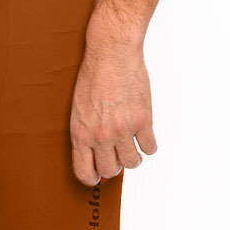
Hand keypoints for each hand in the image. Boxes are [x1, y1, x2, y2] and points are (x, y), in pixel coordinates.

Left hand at [69, 18, 157, 185]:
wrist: (111, 52)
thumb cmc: (93, 76)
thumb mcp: (79, 106)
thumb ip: (86, 132)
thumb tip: (94, 154)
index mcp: (81, 132)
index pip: (84, 172)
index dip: (92, 177)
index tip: (98, 174)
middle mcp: (101, 135)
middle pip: (111, 170)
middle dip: (114, 165)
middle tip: (117, 153)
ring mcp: (123, 129)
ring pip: (133, 163)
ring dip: (133, 156)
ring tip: (131, 143)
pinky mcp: (143, 120)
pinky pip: (150, 148)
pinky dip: (149, 143)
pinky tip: (144, 133)